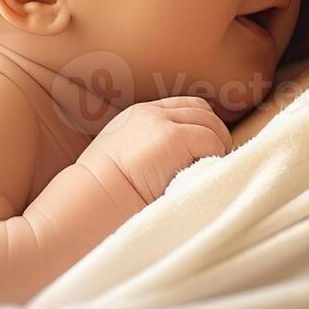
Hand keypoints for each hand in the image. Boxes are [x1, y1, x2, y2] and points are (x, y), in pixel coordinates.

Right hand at [77, 97, 230, 205]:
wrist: (91, 202)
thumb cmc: (106, 195)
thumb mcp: (125, 159)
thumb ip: (150, 150)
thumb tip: (183, 162)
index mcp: (140, 116)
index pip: (187, 106)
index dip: (204, 125)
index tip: (209, 149)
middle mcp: (152, 113)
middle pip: (203, 112)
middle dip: (215, 136)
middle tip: (216, 164)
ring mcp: (162, 123)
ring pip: (211, 126)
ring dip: (217, 149)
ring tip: (211, 173)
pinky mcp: (173, 138)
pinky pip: (210, 142)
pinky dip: (214, 158)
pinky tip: (203, 177)